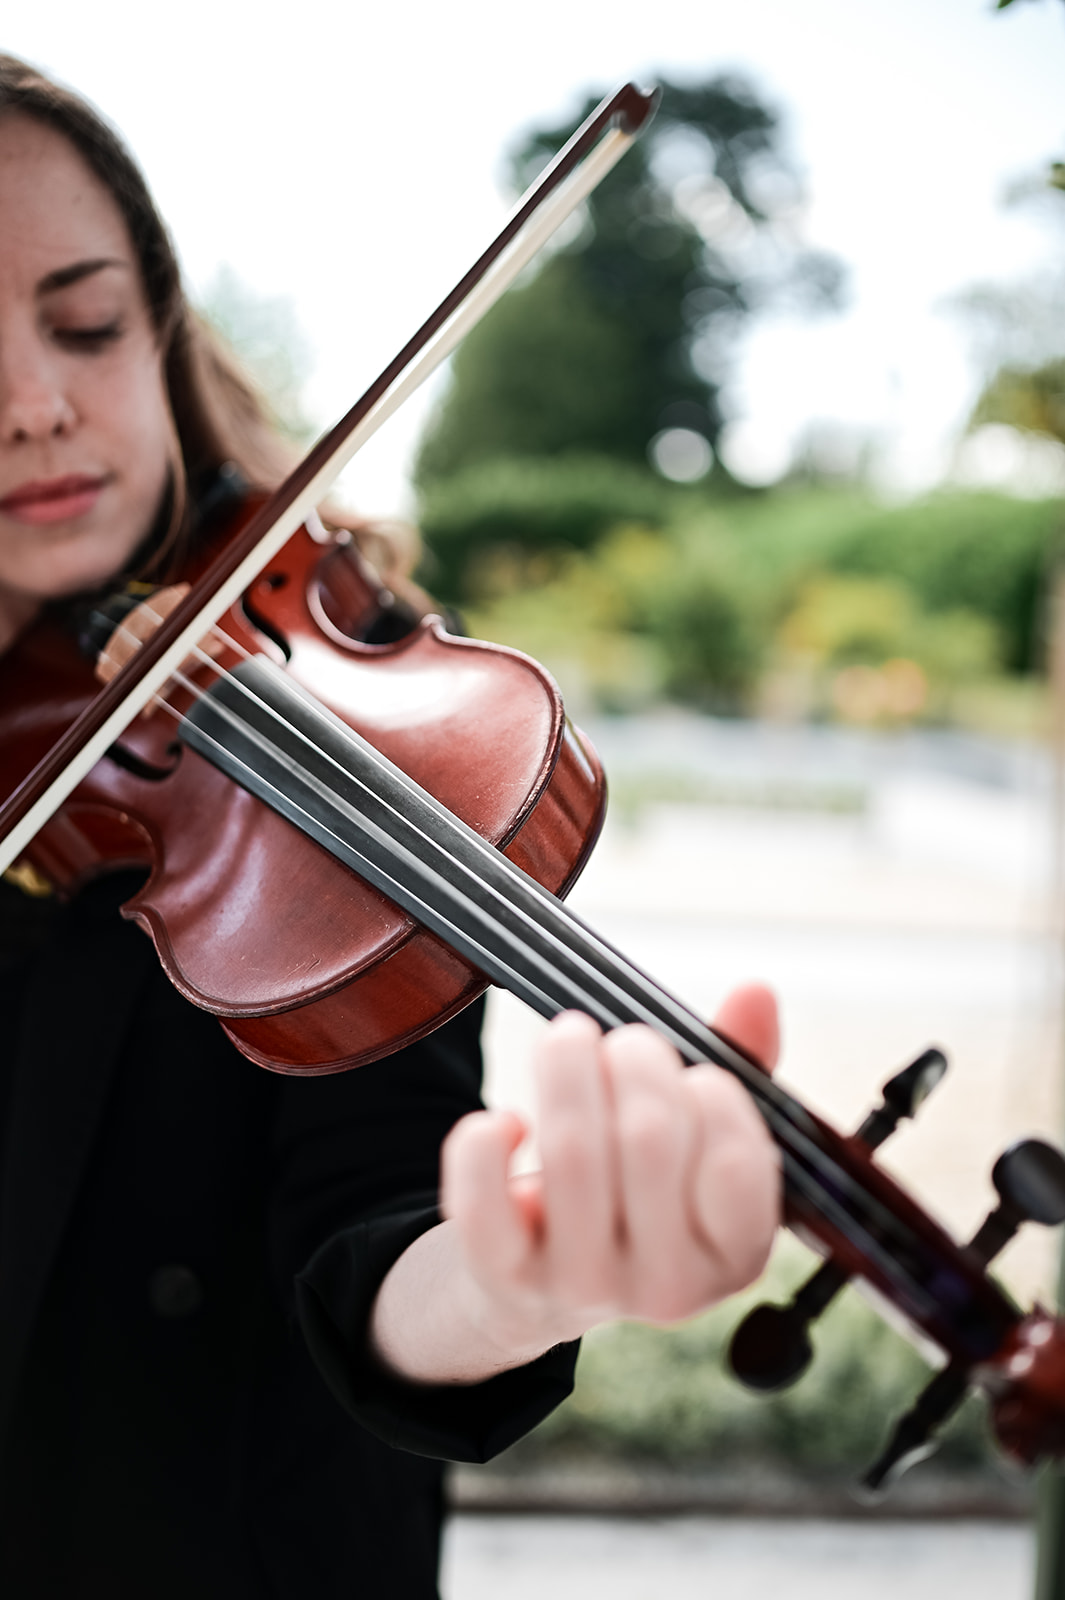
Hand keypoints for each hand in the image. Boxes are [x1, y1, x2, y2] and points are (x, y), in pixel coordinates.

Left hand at [439, 985, 780, 1363]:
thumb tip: (755, 991)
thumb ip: (740, 1065)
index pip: (738, 1162)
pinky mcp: (506, 1278)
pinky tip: (506, 1125)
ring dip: (566, 1070)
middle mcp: (668, 1288)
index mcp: (734, 1254)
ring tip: (567, 1041)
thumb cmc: (641, 1190)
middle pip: (650, 1138)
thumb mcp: (701, 1142)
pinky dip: (485, 1142)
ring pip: (571, 1154)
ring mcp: (583, 1286)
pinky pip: (484, 1202)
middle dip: (634, 1059)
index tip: (692, 1073)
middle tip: (621, 1041)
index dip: (713, 1093)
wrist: (549, 1285)